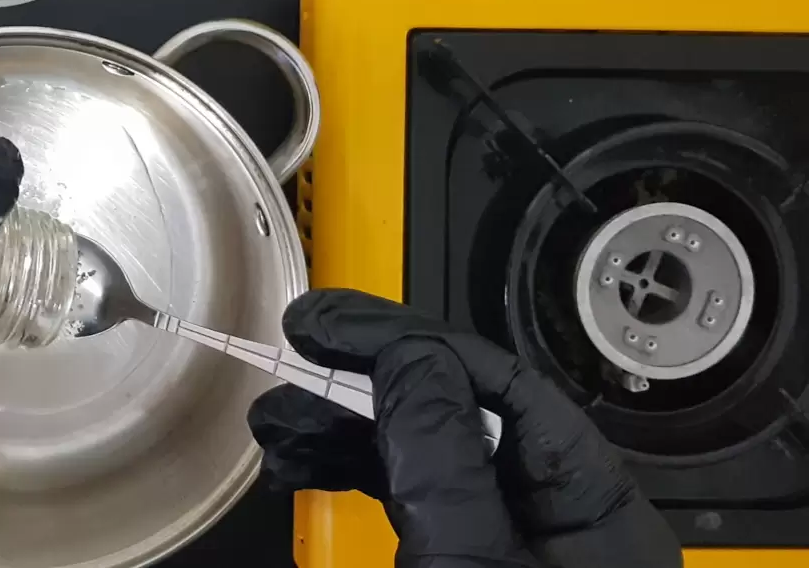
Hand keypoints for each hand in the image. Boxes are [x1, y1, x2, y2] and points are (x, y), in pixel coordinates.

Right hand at [249, 289, 681, 567]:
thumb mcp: (472, 565)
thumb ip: (443, 461)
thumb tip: (410, 358)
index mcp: (592, 508)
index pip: (497, 379)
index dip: (403, 338)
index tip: (327, 323)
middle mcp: (555, 517)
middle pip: (451, 408)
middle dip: (355, 382)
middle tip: (288, 356)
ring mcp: (508, 542)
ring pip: (418, 452)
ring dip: (336, 428)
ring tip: (272, 423)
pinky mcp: (467, 565)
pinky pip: (408, 496)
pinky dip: (350, 474)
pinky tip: (303, 466)